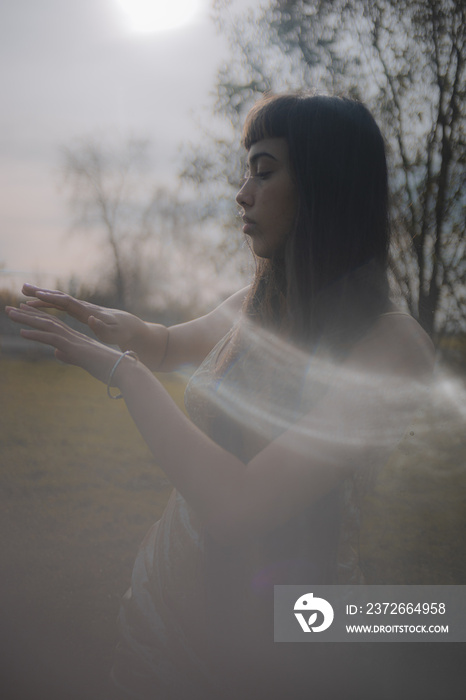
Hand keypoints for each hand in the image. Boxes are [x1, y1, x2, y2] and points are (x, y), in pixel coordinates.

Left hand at [5, 303, 122, 384]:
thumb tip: (56, 352)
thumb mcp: (83, 362)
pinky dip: (36, 334)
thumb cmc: (108, 369)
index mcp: (76, 339)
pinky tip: (22, 332)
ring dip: (27, 318)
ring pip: (47, 325)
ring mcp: (74, 340)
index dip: (38, 317)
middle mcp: (74, 336)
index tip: (23, 311)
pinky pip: (52, 338)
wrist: (124, 371)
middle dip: (27, 314)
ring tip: (10, 313)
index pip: (54, 325)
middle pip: (47, 320)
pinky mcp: (74, 348)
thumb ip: (69, 355)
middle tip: (9, 308)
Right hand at [22, 283, 145, 349]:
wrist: (129, 325)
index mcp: (88, 312)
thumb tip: (90, 320)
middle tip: (23, 288)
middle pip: (60, 297)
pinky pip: (60, 305)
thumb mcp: (113, 333)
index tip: (38, 294)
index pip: (68, 303)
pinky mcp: (80, 311)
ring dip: (41, 295)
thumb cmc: (121, 332)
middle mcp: (83, 307)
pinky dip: (47, 302)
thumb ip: (101, 328)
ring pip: (58, 299)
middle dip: (42, 292)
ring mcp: (81, 308)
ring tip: (23, 292)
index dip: (53, 299)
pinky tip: (36, 304)